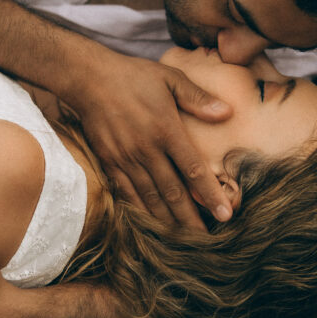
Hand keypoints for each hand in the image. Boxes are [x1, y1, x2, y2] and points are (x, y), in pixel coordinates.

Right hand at [66, 53, 232, 229]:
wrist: (89, 79)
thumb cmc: (134, 76)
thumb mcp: (170, 77)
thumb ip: (197, 98)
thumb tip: (227, 112)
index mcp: (166, 130)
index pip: (193, 170)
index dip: (210, 194)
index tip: (226, 215)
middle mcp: (147, 150)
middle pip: (173, 192)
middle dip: (191, 219)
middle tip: (207, 241)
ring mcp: (126, 159)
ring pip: (150, 198)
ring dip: (167, 221)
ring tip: (183, 240)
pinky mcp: (109, 162)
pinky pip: (127, 192)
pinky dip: (140, 210)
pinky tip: (150, 224)